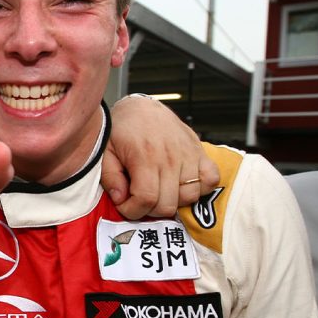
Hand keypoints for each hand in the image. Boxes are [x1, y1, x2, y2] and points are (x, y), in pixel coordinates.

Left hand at [102, 95, 218, 218]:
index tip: (125, 205)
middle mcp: (170, 157)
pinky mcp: (200, 152)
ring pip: (189, 197)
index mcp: (145, 157)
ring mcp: (188, 155)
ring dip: (172, 201)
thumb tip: (121, 199)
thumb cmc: (122, 130)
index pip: (146, 198)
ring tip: (158, 191)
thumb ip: (111, 178)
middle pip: (168, 204)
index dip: (133, 210)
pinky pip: (211, 180)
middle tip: (139, 199)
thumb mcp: (106, 151)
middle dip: (149, 210)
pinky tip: (181, 184)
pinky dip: (199, 188)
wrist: (141, 107)